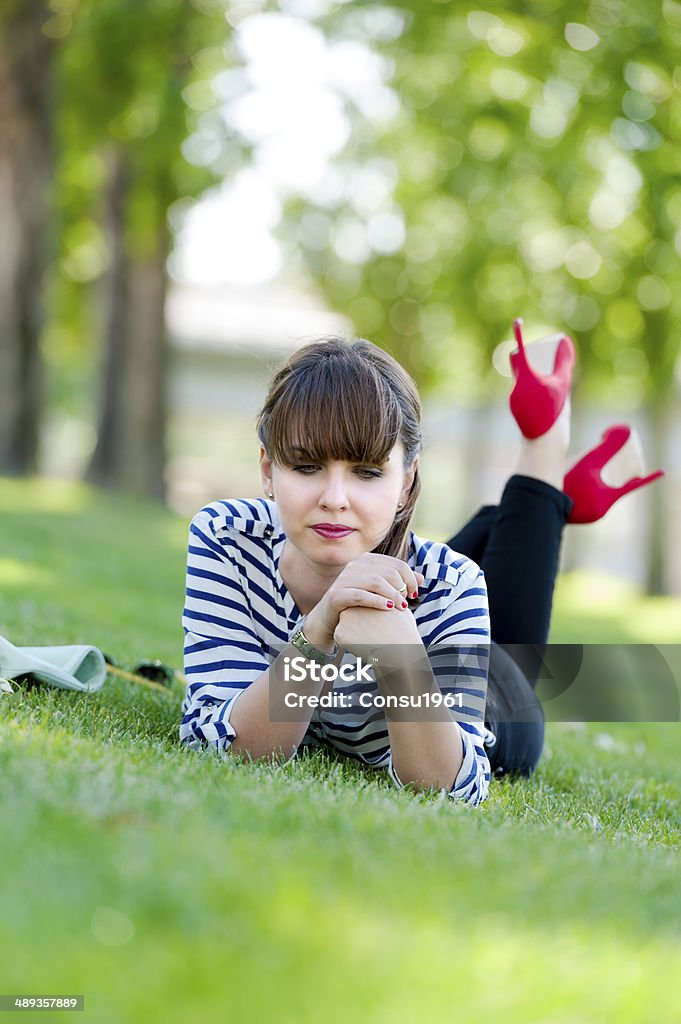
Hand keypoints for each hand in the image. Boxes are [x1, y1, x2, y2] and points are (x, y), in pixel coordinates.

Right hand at [303, 553, 423, 646]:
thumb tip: (421, 578)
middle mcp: (354, 566)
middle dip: (402, 587)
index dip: (410, 578)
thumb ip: (399, 582)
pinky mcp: (336, 595)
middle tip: (407, 602)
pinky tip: (388, 609)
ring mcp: (344, 579)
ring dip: (392, 595)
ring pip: (376, 582)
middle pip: (388, 572)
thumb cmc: (359, 604)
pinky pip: (361, 595)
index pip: (396, 564)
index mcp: (366, 560)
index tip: (414, 593)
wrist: (329, 619)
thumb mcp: (380, 591)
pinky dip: (377, 602)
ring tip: (400, 607)